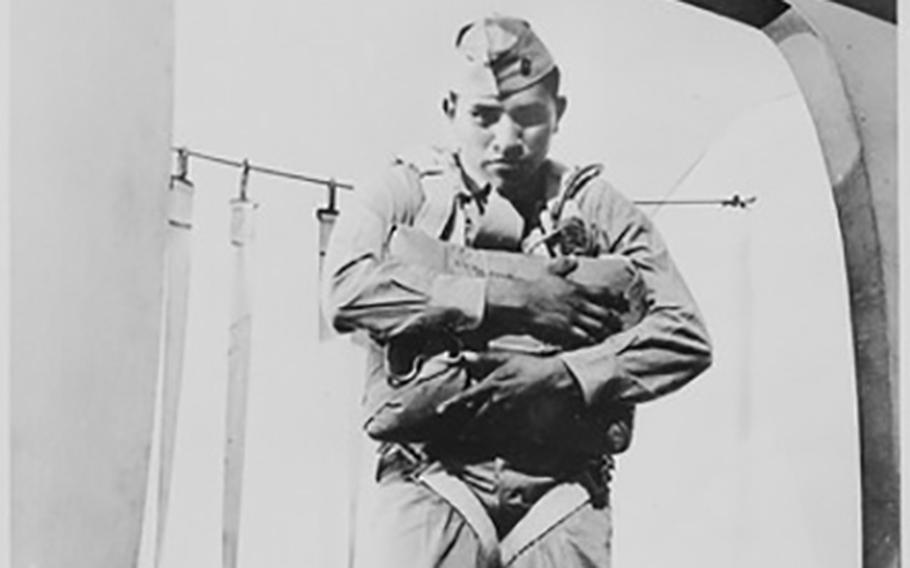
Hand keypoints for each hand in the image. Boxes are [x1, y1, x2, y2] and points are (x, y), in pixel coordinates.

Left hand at [436, 351, 583, 443]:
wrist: (559, 380)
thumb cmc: (532, 367)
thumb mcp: (506, 357)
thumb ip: (483, 358)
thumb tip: (463, 355)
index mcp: (492, 386)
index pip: (466, 398)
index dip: (452, 406)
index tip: (440, 412)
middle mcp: (498, 402)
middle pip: (475, 420)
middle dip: (465, 429)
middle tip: (455, 435)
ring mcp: (510, 416)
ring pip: (488, 430)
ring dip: (477, 436)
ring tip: (469, 440)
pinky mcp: (522, 425)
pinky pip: (505, 437)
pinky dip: (497, 441)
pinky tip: (493, 444)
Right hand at [487, 257, 615, 346]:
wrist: (520, 301)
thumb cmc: (533, 287)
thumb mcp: (549, 271)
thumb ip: (563, 265)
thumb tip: (572, 260)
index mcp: (577, 289)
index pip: (604, 292)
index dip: (617, 298)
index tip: (624, 301)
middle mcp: (579, 304)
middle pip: (605, 313)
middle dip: (615, 319)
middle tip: (621, 323)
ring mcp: (573, 318)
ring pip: (598, 327)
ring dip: (606, 331)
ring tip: (610, 334)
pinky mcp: (565, 331)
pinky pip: (584, 338)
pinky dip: (591, 341)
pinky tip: (593, 343)